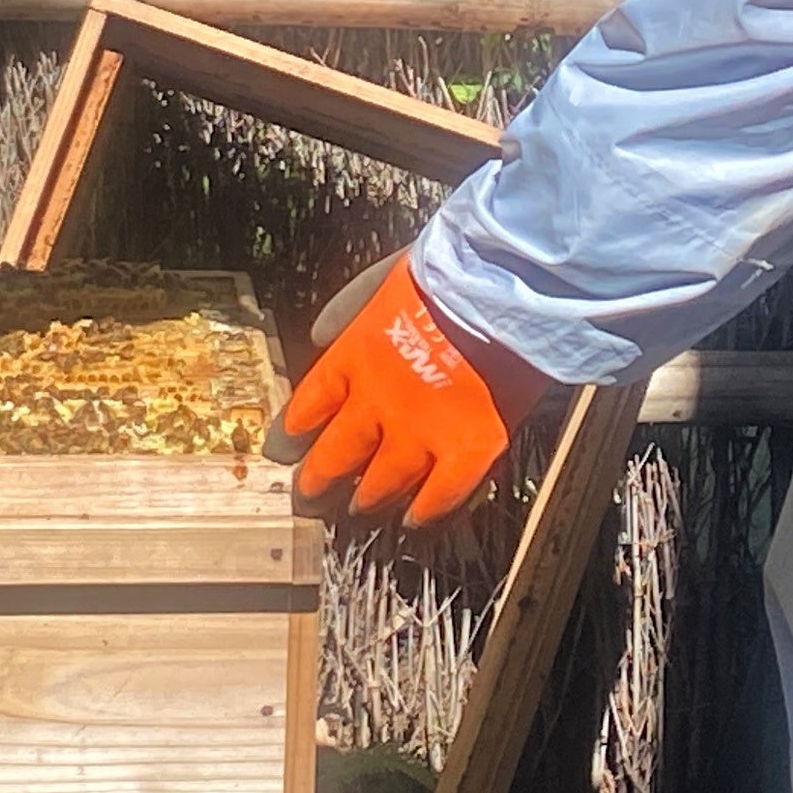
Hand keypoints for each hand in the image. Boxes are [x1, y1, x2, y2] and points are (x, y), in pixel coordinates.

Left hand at [278, 258, 544, 526]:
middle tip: (307, 499)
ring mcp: (421, 433)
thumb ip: (348, 309)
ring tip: (358, 512)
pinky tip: (414, 524)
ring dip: (364, 504)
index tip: (283, 453)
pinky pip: (437, 500)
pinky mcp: (468, 452)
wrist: (509, 283)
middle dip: (315, 484)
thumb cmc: (454, 268)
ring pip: (378, 488)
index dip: (291, 436)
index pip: (306, 409)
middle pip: (333, 458)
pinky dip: (423, 517)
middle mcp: (377, 403)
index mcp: (354, 356)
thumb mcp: (385, 276)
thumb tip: (319, 336)